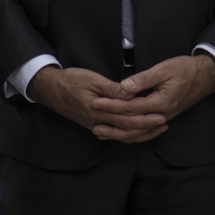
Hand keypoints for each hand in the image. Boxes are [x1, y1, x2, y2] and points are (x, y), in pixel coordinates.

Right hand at [29, 65, 166, 141]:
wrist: (50, 89)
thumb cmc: (71, 80)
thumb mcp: (92, 79)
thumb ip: (112, 89)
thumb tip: (130, 93)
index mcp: (98, 110)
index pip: (126, 118)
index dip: (145, 118)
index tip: (161, 114)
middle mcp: (97, 122)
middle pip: (127, 130)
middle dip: (147, 128)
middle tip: (164, 123)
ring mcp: (95, 125)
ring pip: (121, 135)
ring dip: (140, 134)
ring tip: (157, 129)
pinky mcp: (94, 125)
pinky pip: (114, 134)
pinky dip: (128, 135)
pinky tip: (137, 133)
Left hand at [90, 54, 214, 137]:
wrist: (206, 75)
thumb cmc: (186, 69)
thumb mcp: (164, 69)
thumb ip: (143, 80)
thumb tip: (123, 88)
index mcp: (161, 102)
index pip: (130, 107)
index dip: (111, 105)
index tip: (95, 102)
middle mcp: (162, 114)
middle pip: (132, 124)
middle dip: (111, 123)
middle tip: (93, 122)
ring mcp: (164, 117)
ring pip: (138, 132)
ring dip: (119, 133)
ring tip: (102, 132)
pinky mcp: (164, 116)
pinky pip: (145, 129)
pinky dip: (131, 133)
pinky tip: (121, 131)